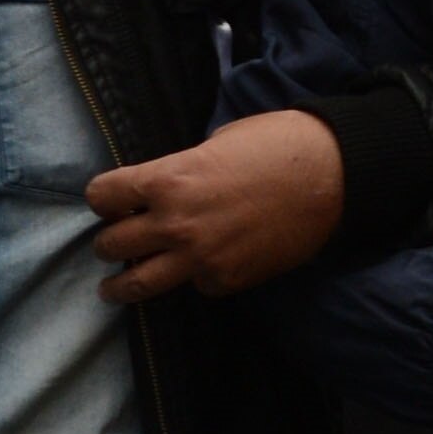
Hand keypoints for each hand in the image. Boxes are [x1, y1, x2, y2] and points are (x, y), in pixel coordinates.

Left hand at [86, 109, 342, 300]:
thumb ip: (180, 171)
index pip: (102, 196)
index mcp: (167, 180)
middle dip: (109, 241)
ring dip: (121, 284)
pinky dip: (194, 278)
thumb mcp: (215, 145)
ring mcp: (199, 258)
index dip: (104, 198)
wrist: (329, 177)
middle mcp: (174, 224)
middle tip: (114, 242)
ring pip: (137, 283)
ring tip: (113, 289)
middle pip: (111, 243)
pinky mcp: (226, 280)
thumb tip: (164, 190)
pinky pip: (193, 286)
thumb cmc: (275, 144)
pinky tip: (202, 267)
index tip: (109, 202)